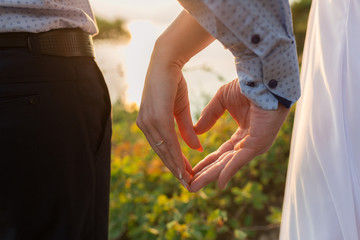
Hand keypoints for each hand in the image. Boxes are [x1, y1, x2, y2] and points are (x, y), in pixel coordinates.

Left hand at [136, 11, 213, 187]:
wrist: (167, 62)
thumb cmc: (172, 83)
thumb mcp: (180, 110)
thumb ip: (185, 129)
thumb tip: (195, 148)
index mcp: (149, 123)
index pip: (162, 148)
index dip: (173, 162)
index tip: (185, 174)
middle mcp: (145, 125)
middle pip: (161, 152)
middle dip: (174, 169)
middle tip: (187, 182)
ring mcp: (148, 121)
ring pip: (164, 149)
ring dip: (175, 166)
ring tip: (187, 179)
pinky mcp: (155, 116)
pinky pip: (167, 140)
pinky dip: (175, 154)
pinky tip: (183, 166)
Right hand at [189, 79, 289, 191]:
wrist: (262, 78)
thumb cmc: (247, 86)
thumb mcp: (222, 100)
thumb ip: (210, 115)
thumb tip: (197, 130)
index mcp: (242, 135)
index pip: (221, 154)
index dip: (206, 162)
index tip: (191, 171)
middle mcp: (247, 143)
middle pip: (222, 163)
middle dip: (205, 175)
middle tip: (189, 186)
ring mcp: (253, 146)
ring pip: (228, 165)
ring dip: (211, 176)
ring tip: (194, 187)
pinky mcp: (257, 144)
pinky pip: (240, 160)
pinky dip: (228, 172)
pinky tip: (218, 183)